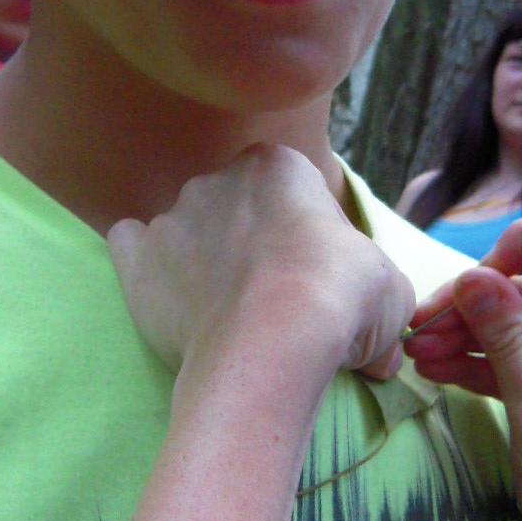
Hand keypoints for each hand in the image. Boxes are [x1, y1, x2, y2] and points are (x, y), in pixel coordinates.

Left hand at [107, 145, 414, 382]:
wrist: (274, 340)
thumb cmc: (341, 298)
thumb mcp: (390, 290)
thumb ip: (380, 302)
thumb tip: (382, 355)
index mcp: (278, 165)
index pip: (289, 193)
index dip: (304, 238)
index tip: (315, 280)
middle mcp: (218, 177)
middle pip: (235, 209)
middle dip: (250, 247)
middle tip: (272, 301)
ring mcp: (171, 216)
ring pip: (187, 232)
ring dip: (203, 263)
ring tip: (225, 315)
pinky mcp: (135, 259)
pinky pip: (131, 248)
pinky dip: (147, 268)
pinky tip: (170, 298)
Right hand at [405, 217, 521, 520]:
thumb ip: (506, 338)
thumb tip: (472, 276)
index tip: (482, 270)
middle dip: (479, 305)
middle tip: (420, 322)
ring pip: (521, 330)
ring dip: (470, 336)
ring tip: (415, 350)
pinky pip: (518, 364)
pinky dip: (479, 365)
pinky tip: (434, 368)